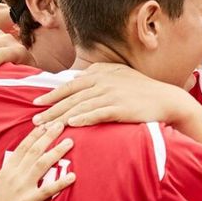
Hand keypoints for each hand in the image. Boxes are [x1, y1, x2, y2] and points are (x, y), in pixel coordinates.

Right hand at [0, 122, 75, 200]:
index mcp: (5, 172)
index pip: (21, 148)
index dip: (33, 135)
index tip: (44, 125)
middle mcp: (15, 176)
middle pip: (34, 151)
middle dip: (48, 136)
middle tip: (61, 125)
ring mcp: (23, 188)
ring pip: (42, 164)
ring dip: (57, 152)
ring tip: (70, 142)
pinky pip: (48, 189)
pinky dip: (61, 182)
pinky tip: (73, 176)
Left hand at [31, 62, 188, 127]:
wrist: (167, 99)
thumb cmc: (141, 91)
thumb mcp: (118, 76)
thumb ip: (98, 75)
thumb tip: (77, 78)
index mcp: (101, 73)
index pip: (71, 85)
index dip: (53, 94)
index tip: (37, 103)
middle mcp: (104, 82)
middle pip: (71, 97)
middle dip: (51, 108)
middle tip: (35, 120)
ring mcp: (113, 94)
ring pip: (81, 106)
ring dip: (61, 117)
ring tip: (47, 127)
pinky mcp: (121, 108)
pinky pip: (98, 113)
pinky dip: (84, 119)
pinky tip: (72, 125)